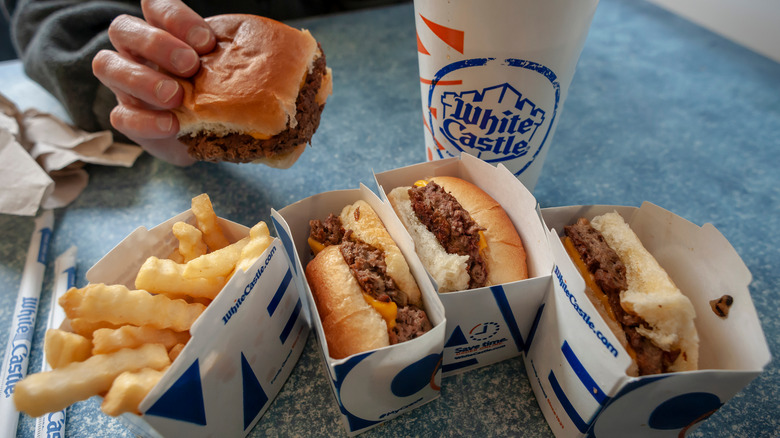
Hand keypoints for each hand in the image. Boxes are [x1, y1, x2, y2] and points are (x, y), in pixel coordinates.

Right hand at [92, 0, 215, 165]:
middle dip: (156, 44)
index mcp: (161, 30)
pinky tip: (172, 125)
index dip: (174, 17)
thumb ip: (231, 54)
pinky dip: (146, 121)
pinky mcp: (127, 118)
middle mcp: (135, 51)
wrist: (211, 133)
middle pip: (123, 29)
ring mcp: (124, 84)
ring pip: (107, 66)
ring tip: (176, 96)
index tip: (206, 41)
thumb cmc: (218, 89)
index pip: (153, 4)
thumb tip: (269, 50)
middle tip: (190, 66)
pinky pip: (120, 115)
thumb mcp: (227, 68)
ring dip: (142, 79)